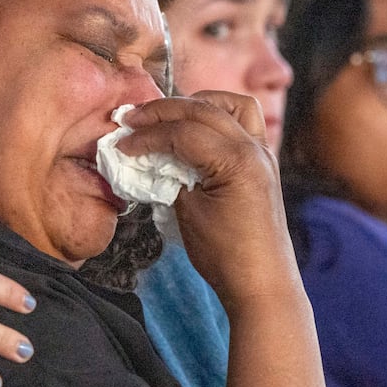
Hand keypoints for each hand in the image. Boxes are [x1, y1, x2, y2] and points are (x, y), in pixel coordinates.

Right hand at [115, 92, 299, 307]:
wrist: (261, 283)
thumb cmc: (225, 255)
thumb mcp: (188, 213)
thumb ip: (170, 177)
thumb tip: (151, 157)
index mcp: (237, 161)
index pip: (184, 131)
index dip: (148, 135)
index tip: (122, 143)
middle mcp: (255, 149)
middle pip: (204, 109)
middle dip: (163, 110)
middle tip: (132, 118)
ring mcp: (264, 153)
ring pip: (231, 105)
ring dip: (197, 103)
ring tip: (167, 116)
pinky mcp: (264, 162)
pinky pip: (243, 122)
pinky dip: (217, 116)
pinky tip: (195, 129)